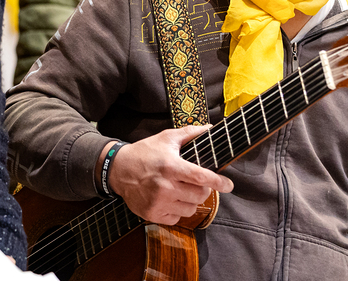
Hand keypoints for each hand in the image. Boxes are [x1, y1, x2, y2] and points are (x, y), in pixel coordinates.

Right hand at [103, 126, 233, 225]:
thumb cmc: (145, 152)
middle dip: (203, 189)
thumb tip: (209, 128)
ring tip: (182, 191)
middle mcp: (165, 186)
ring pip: (190, 209)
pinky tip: (170, 200)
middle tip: (196, 183)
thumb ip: (189, 133)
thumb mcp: (166, 138)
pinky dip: (177, 211)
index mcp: (171, 166)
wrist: (118, 169)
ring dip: (191, 201)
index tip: (229, 185)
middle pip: (199, 195)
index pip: (201, 177)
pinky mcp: (152, 214)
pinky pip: (176, 218)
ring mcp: (158, 202)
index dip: (219, 182)